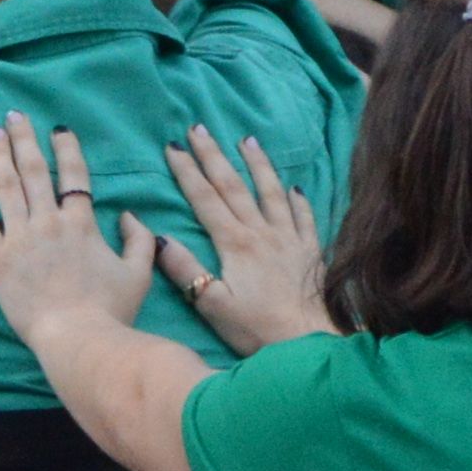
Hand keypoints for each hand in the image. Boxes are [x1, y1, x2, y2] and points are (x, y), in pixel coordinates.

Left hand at [0, 118, 156, 350]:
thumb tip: (129, 216)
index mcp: (81, 223)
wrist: (78, 338)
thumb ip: (139, 240)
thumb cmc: (111, 310)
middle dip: (24, 140)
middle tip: (13, 116)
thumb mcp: (139, 274)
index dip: (66, 150)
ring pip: (5, 186)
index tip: (58, 129)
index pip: (73, 176)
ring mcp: (19, 238)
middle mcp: (48, 222)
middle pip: (34, 171)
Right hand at [164, 133, 333, 354]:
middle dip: (214, 155)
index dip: (187, 172)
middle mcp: (262, 232)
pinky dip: (298, 199)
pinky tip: (295, 187)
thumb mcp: (212, 305)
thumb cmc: (256, 329)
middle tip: (199, 128)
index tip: (172, 146)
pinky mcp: (310, 251)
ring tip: (248, 140)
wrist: (309, 343)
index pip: (205, 199)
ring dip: (257, 165)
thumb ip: (186, 271)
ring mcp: (289, 239)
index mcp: (235, 243)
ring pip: (270, 192)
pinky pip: (304, 217)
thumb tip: (161, 239)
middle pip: (233, 186)